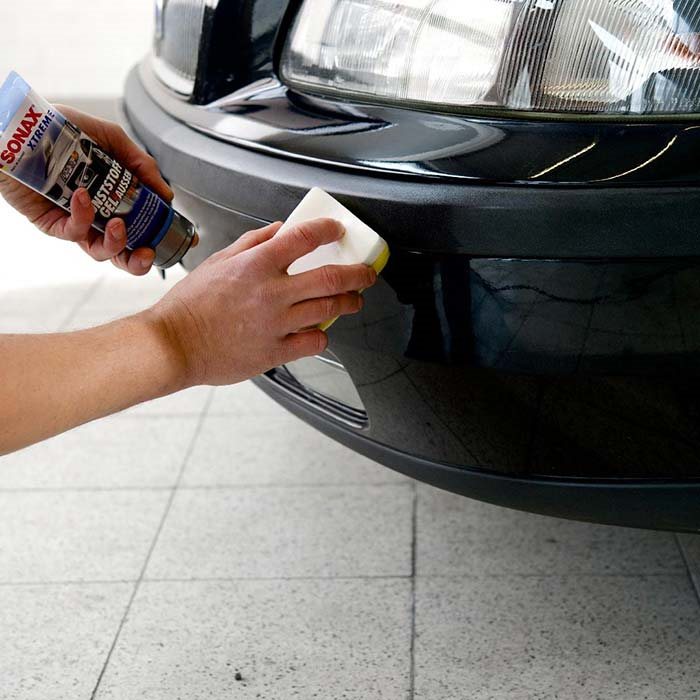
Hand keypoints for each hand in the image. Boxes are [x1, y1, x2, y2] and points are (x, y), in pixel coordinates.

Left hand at [0, 105, 173, 275]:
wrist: (19, 128)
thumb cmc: (57, 128)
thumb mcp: (110, 137)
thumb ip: (141, 163)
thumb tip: (166, 191)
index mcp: (115, 197)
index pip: (144, 225)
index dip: (163, 236)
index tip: (185, 239)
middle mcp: (98, 214)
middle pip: (125, 252)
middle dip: (140, 259)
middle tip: (147, 250)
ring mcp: (76, 221)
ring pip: (102, 251)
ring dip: (116, 243)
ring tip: (118, 223)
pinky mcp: (52, 223)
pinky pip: (74, 232)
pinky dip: (84, 217)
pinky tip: (83, 197)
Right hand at [148, 218, 376, 386]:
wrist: (174, 345)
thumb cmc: (191, 305)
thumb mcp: (218, 261)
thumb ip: (252, 243)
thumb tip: (279, 229)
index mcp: (256, 265)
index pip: (305, 237)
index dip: (328, 230)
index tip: (337, 230)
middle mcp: (272, 292)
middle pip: (332, 278)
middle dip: (358, 274)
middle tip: (366, 274)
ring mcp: (276, 324)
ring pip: (329, 310)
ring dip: (349, 303)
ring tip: (354, 301)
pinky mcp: (275, 351)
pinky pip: (313, 342)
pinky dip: (323, 336)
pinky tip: (320, 332)